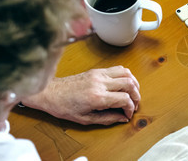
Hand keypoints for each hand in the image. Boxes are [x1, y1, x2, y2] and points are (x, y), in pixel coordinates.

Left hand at [22, 66, 140, 124]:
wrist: (50, 93)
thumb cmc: (64, 106)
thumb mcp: (85, 119)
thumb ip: (107, 118)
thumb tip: (122, 118)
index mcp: (97, 97)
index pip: (124, 99)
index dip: (130, 108)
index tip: (128, 114)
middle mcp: (100, 83)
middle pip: (129, 84)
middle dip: (136, 95)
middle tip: (134, 104)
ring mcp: (98, 74)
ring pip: (126, 73)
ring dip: (133, 83)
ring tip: (133, 93)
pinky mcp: (96, 70)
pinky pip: (117, 69)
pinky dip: (125, 76)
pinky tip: (124, 84)